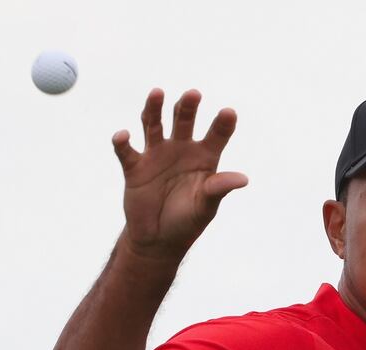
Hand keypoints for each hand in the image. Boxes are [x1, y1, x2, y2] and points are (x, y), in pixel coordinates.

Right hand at [112, 88, 247, 260]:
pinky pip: (126, 151)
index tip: (229, 112)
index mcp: (204, 157)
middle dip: (188, 107)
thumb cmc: (187, 220)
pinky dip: (122, 142)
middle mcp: (181, 149)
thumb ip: (219, 189)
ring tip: (158, 93)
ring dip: (154, 109)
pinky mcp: (135, 167)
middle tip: (193, 94)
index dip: (223, 123)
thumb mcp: (206, 207)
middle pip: (184, 120)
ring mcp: (156, 155)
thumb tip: (243, 179)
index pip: (217, 134)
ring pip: (154, 125)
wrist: (158, 240)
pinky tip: (122, 135)